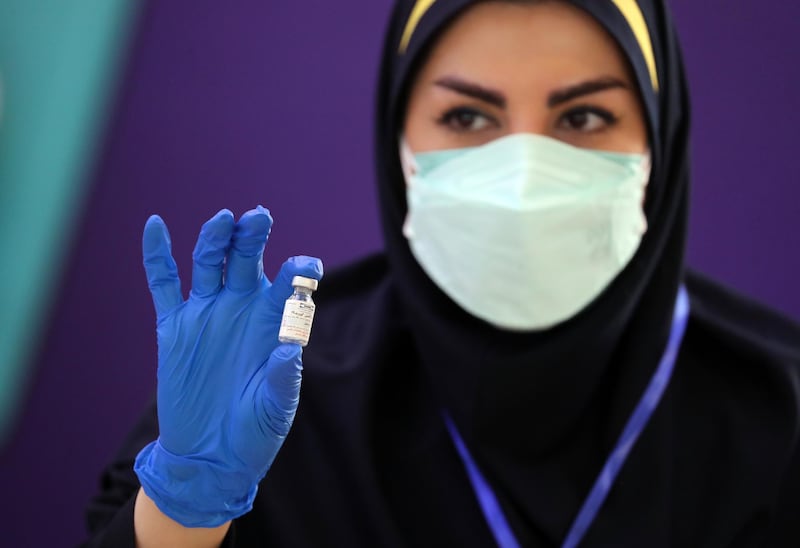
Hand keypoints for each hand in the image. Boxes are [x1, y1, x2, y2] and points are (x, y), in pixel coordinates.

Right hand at [133, 206, 322, 526]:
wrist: (210, 456)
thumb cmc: (254, 432)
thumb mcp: (274, 410)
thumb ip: (282, 380)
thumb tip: (289, 351)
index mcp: (273, 324)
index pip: (288, 286)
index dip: (298, 271)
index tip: (308, 265)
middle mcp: (242, 310)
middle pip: (246, 260)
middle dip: (252, 237)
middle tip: (258, 217)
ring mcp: (207, 314)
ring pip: (209, 263)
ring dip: (214, 239)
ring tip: (223, 220)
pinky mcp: (174, 327)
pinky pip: (163, 283)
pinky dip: (157, 254)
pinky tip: (155, 224)